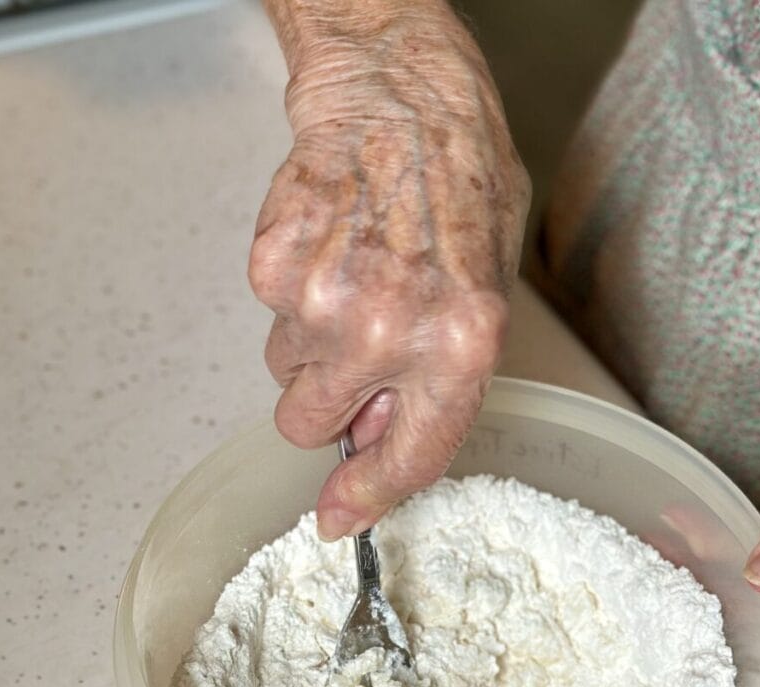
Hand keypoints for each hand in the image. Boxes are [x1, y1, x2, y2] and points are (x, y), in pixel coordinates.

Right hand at [250, 1, 529, 538]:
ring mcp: (322, 299)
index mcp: (462, 343)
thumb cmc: (460, 183)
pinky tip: (331, 250)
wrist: (401, 95)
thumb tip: (382, 438)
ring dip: (315, 347)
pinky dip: (294, 299)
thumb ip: (441, 382)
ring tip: (355, 277)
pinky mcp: (271, 266)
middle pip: (314, 426)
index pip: (410, 454)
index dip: (369, 496)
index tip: (342, 517)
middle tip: (360, 349)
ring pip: (288, 374)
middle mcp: (389, 330)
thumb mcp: (489, 296)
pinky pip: (270, 320)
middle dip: (332, 403)